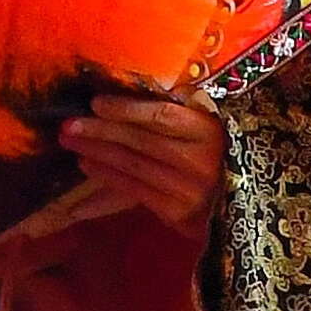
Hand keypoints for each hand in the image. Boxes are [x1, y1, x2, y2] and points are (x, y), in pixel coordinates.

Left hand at [60, 93, 223, 235]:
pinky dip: (107, 176)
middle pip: (140, 141)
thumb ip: (174, 117)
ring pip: (133, 166)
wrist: (241, 204)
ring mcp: (186, 188)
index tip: (96, 103)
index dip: (127, 109)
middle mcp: (198, 159)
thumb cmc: (216, 156)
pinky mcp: (176, 212)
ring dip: (97, 152)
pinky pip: (134, 190)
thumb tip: (126, 98)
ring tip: (71, 141)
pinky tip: (87, 165)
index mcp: (206, 130)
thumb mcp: (204, 129)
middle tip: (68, 124)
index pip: (161, 116)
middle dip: (100, 131)